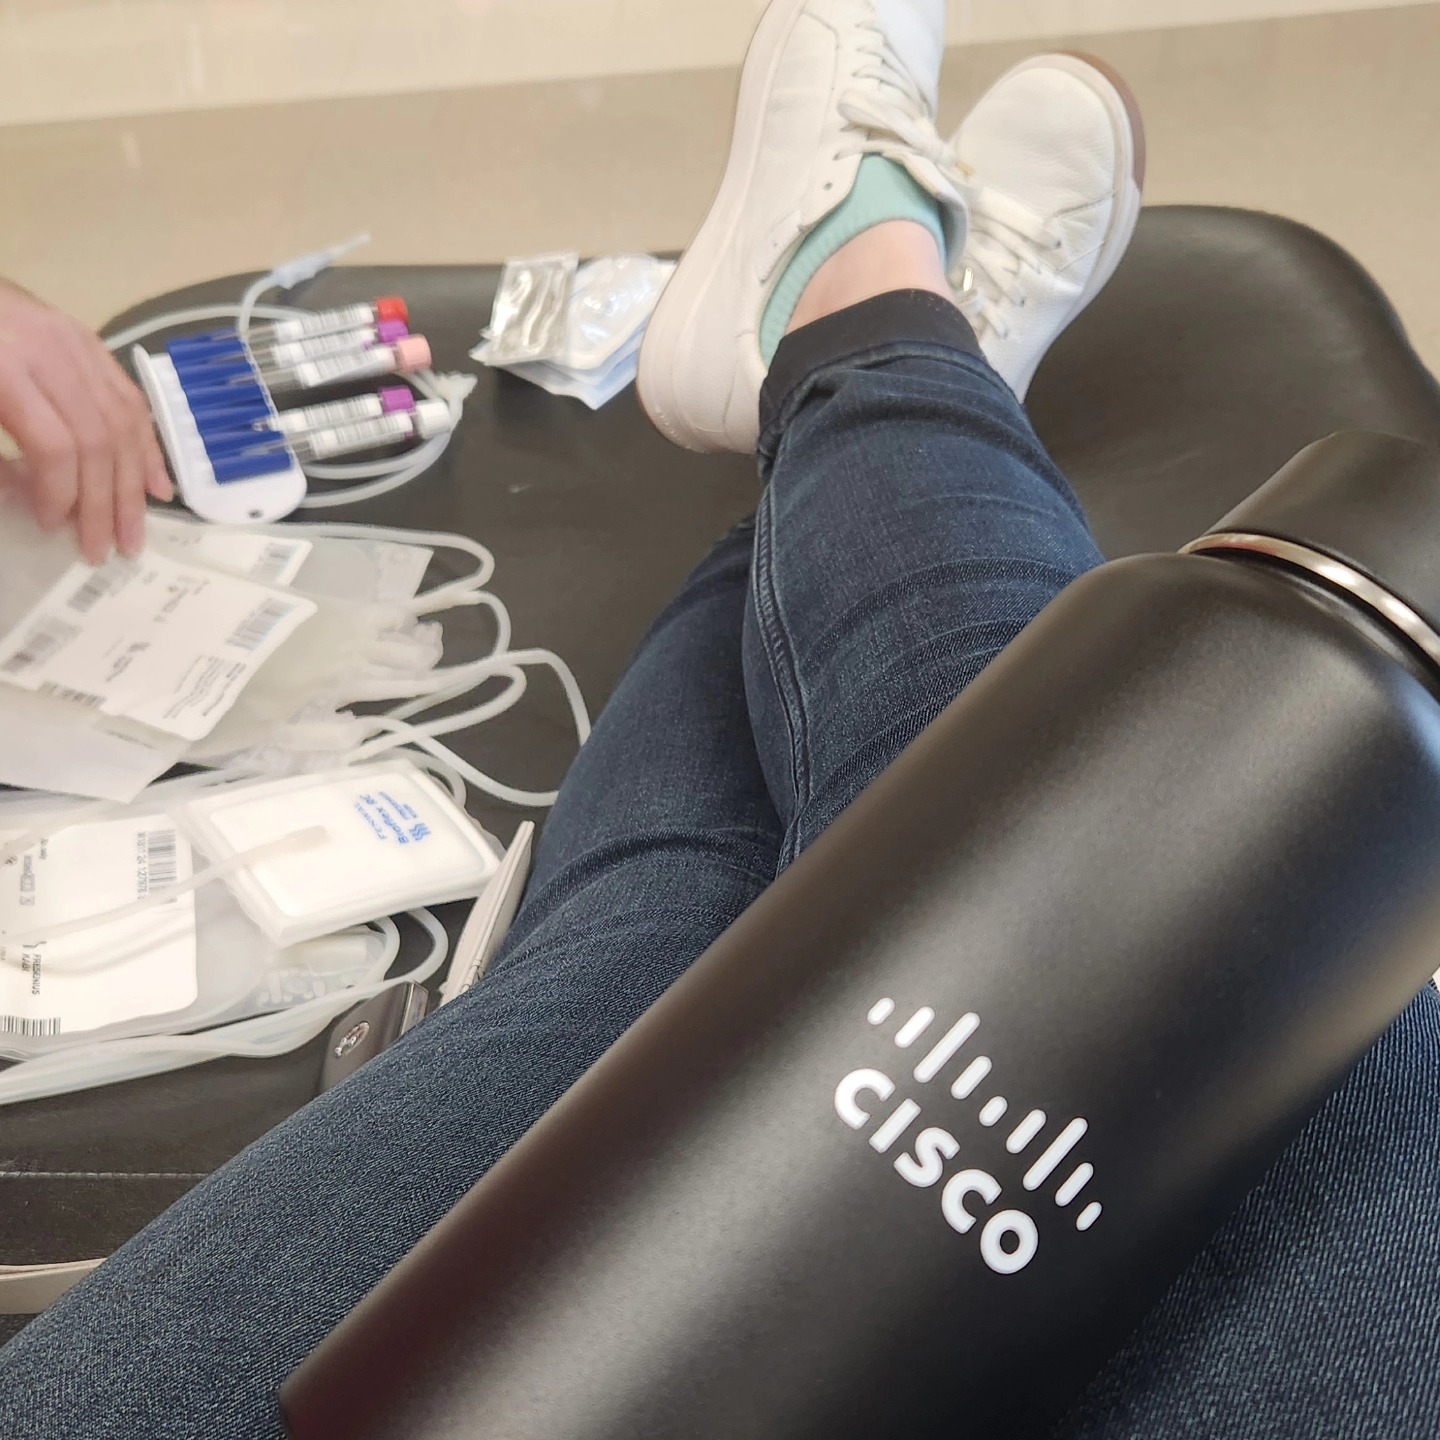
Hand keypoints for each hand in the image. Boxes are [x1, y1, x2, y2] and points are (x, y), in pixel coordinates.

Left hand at [0, 278, 172, 563]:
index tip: (51, 526)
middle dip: (104, 503)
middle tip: (104, 550)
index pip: (56, 445)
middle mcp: (54, 355)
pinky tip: (157, 487)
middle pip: (98, 442)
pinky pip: (131, 402)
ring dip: (133, 487)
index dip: (60, 493)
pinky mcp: (90, 344)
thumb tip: (28, 498)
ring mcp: (78, 346)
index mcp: (8, 369)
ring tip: (132, 532)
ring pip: (124, 425)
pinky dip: (147, 448)